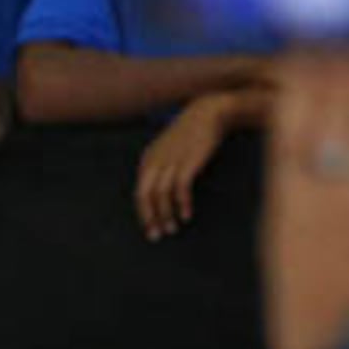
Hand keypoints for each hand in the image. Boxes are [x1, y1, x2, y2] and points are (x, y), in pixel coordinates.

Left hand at [135, 92, 242, 239]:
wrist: (209, 112)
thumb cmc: (191, 133)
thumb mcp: (169, 149)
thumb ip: (162, 167)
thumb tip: (161, 194)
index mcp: (148, 159)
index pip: (139, 193)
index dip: (143, 214)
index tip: (151, 229)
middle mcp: (155, 161)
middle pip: (145, 196)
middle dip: (149, 218)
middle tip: (157, 236)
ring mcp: (171, 161)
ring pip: (162, 195)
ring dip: (166, 215)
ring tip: (173, 228)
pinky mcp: (188, 162)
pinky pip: (181, 189)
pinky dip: (182, 204)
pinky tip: (186, 215)